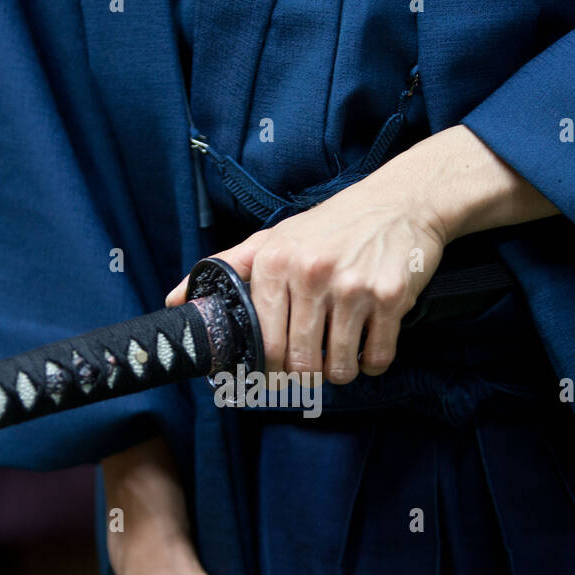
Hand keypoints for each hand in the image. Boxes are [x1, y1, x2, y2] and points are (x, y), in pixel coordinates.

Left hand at [166, 125, 556, 383]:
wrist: (400, 201)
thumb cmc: (331, 225)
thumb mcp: (274, 237)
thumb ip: (227, 268)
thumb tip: (175, 300)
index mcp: (275, 261)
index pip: (264, 343)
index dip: (270, 366)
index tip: (279, 367)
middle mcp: (311, 273)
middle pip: (300, 362)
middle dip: (307, 373)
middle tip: (315, 362)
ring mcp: (353, 287)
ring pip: (339, 367)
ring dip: (341, 372)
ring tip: (342, 354)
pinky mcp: (390, 298)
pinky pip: (377, 359)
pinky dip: (372, 364)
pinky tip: (369, 345)